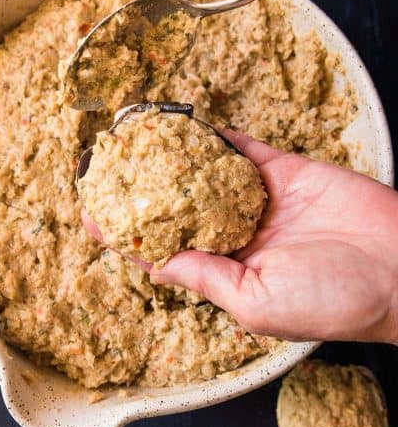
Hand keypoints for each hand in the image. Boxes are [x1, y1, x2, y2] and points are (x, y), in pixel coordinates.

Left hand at [83, 131, 397, 344]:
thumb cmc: (334, 300)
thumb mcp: (255, 302)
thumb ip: (204, 276)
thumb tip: (155, 264)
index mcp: (229, 274)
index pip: (167, 252)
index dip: (129, 235)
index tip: (92, 218)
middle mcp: (239, 237)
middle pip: (179, 208)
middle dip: (143, 193)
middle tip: (104, 172)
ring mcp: (260, 201)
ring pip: (203, 175)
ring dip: (171, 160)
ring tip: (132, 142)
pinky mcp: (283, 171)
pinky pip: (241, 149)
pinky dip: (212, 137)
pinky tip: (181, 124)